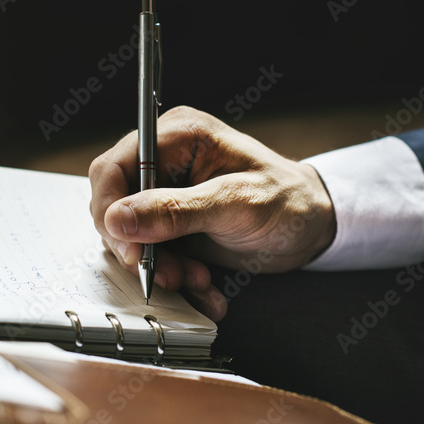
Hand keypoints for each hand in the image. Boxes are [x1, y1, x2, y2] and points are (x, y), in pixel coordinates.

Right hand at [88, 106, 335, 320]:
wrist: (313, 228)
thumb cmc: (287, 201)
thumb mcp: (235, 204)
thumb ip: (175, 211)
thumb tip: (117, 219)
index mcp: (177, 136)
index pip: (113, 167)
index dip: (109, 209)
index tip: (127, 247)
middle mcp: (165, 163)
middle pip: (115, 207)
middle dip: (139, 248)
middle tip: (168, 273)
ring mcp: (166, 196)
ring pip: (131, 238)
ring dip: (159, 267)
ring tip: (197, 279)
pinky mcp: (172, 226)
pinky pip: (153, 255)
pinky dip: (174, 276)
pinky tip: (204, 286)